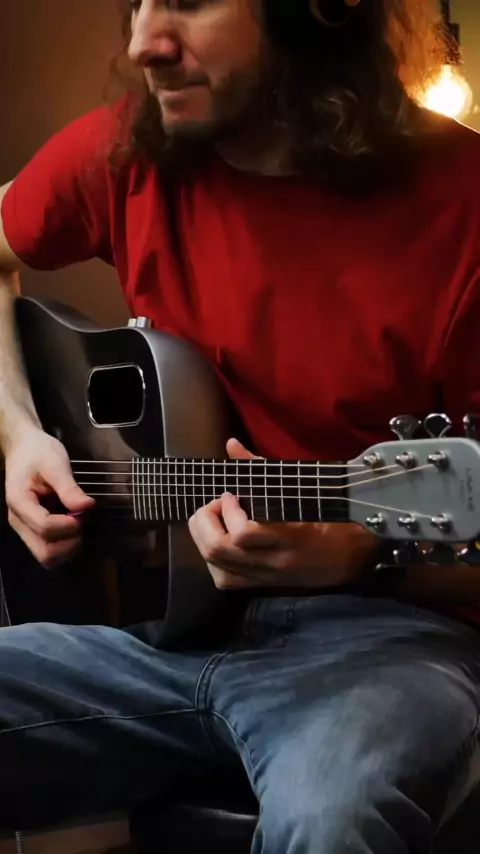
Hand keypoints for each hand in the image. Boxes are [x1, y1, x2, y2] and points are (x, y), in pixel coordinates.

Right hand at [5, 427, 94, 566]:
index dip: (69, 525)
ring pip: (47, 557)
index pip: (45, 527)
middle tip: (81, 522)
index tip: (83, 511)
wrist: (24, 449)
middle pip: (45, 552)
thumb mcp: (55, 463)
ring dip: (69, 548)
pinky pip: (48, 550)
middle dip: (70, 542)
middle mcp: (18, 521)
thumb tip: (86, 506)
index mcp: (20, 502)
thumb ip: (69, 487)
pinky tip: (73, 528)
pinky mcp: (32, 530)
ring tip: (78, 525)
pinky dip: (65, 546)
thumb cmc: (38, 452)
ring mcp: (24, 528)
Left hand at [188, 439, 377, 589]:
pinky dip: (213, 561)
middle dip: (206, 522)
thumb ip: (262, 468)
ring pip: (216, 566)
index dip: (227, 510)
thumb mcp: (301, 489)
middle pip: (219, 550)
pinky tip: (221, 542)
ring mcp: (267, 576)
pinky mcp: (263, 584)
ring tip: (215, 520)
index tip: (231, 494)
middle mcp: (274, 561)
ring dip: (204, 538)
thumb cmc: (329, 516)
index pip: (243, 532)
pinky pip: (225, 580)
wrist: (355, 556)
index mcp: (288, 536)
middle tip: (216, 505)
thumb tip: (231, 444)